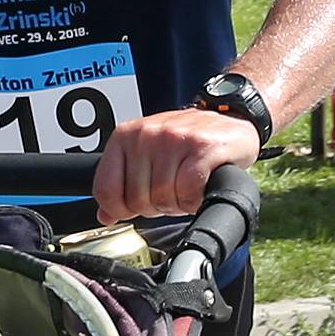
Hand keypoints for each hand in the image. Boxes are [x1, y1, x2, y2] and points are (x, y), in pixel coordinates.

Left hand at [93, 108, 261, 222]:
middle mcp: (146, 134)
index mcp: (125, 136)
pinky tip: (199, 188)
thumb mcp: (146, 158)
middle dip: (156, 206)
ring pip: (163, 198)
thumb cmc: (186, 143)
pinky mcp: (202, 148)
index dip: (121, 209)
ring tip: (186, 187)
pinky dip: (194, 199)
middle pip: (137, 199)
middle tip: (171, 192)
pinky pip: (188, 191)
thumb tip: (105, 215)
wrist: (229, 121)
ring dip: (178, 203)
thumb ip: (122, 184)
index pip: (106, 189)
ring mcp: (174, 139)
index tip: (136, 207)